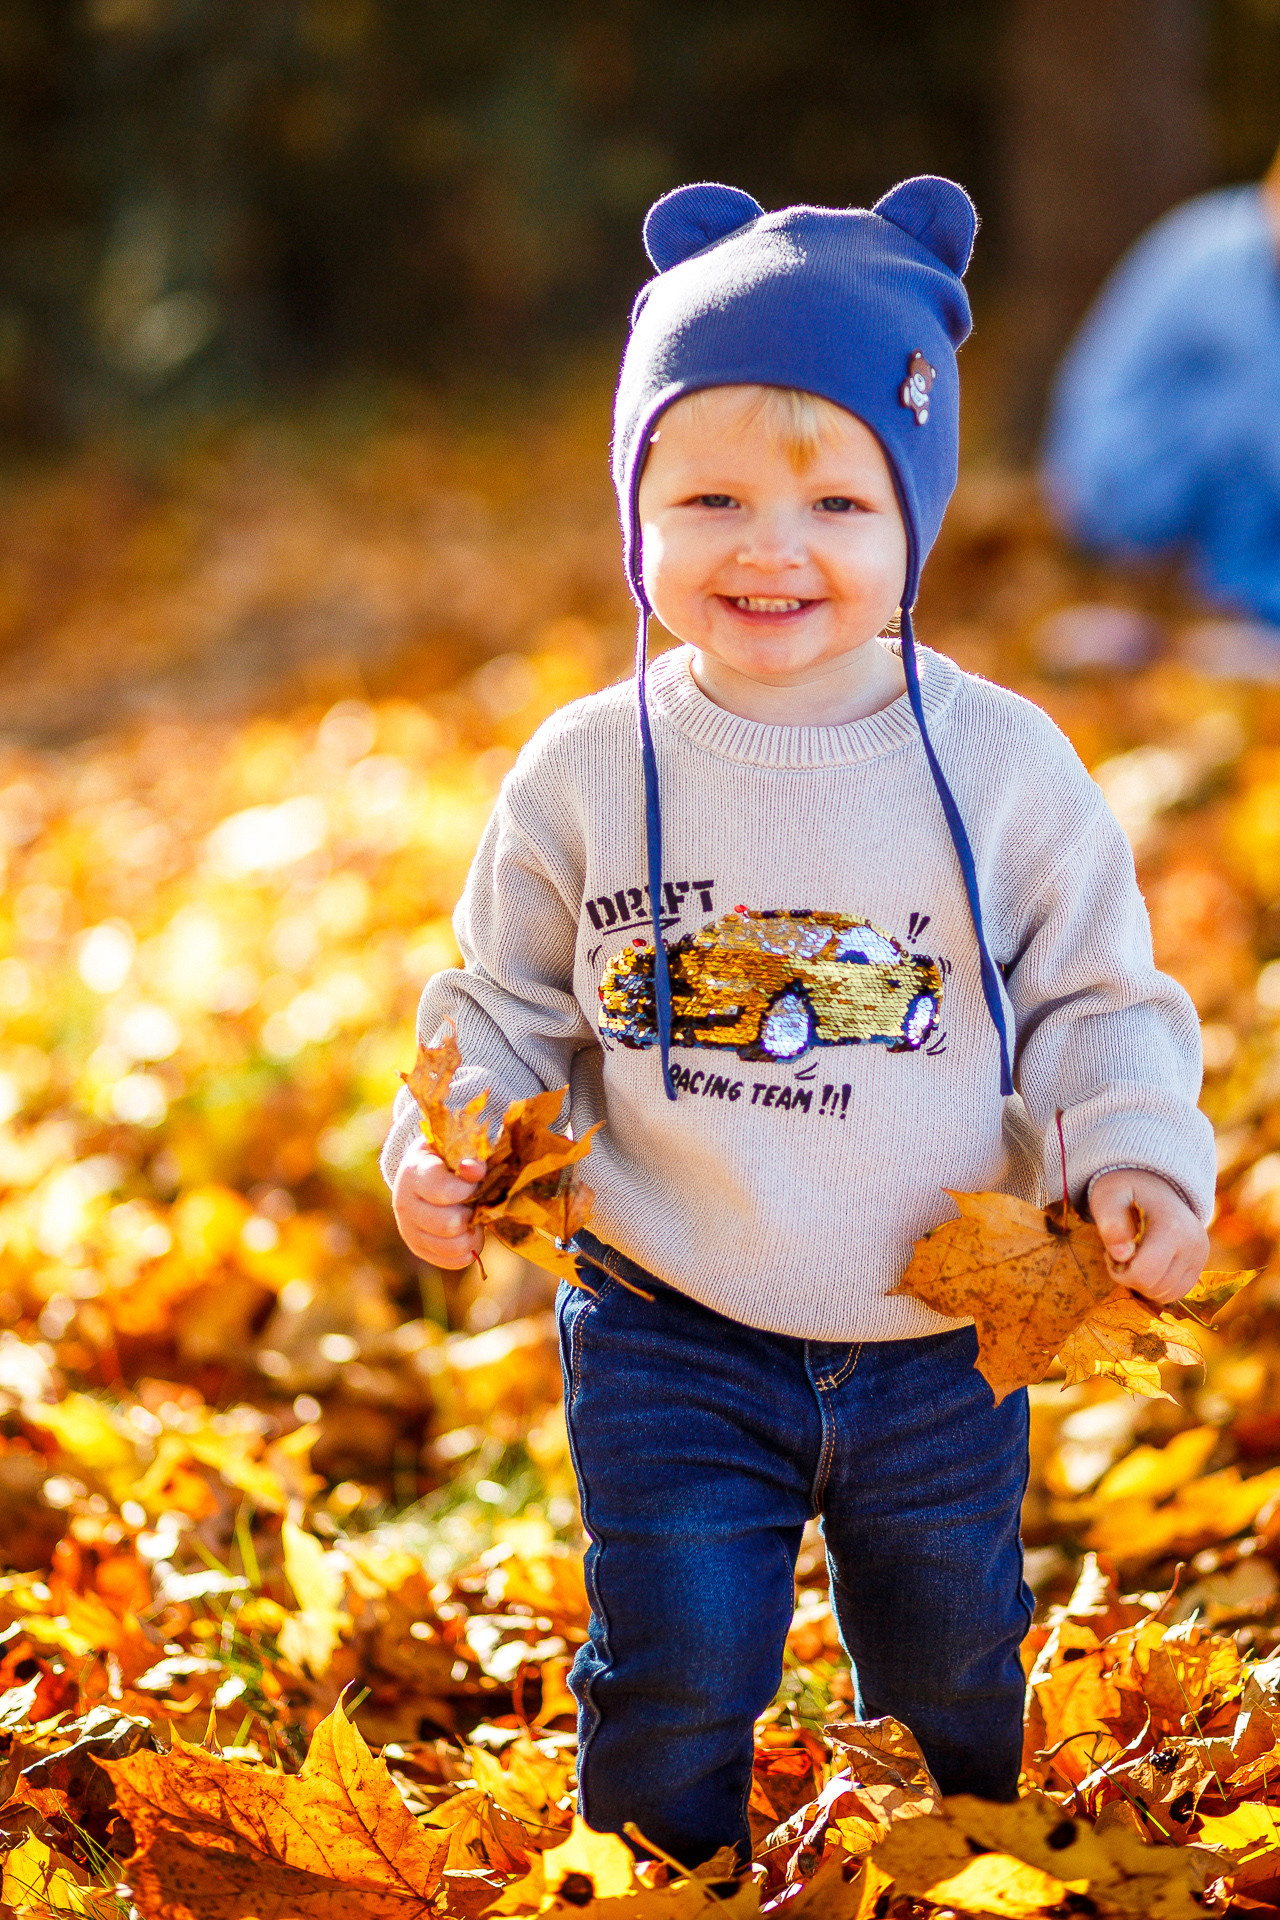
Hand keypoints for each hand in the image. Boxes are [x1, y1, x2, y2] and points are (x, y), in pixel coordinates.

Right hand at [392, 1138, 484, 1268]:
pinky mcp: (419, 1248)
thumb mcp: (456, 1146)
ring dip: (473, 1233)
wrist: (422, 1172)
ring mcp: (409, 1229)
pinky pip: (453, 1261)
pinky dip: (469, 1250)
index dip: (469, 1188)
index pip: (444, 1191)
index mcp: (414, 1172)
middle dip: (472, 1213)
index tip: (479, 1179)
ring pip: (454, 1246)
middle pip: (451, 1224)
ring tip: (475, 1217)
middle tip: (477, 1201)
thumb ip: (469, 1154)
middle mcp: (405, 1204)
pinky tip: (469, 1232)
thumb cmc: (447, 1156)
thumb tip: (476, 1170)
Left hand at [1088, 1168, 1208, 1305]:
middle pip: (1155, 1287)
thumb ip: (1111, 1222)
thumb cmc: (1125, 1191)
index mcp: (1172, 1228)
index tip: (1111, 1254)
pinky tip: (1147, 1265)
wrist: (1152, 1183)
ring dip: (1143, 1283)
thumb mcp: (1108, 1197)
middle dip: (1130, 1277)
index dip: (1119, 1272)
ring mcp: (1200, 1255)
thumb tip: (1121, 1256)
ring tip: (1134, 1257)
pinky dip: (1157, 1286)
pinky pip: (1177, 1293)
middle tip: (1121, 1253)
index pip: (1144, 1274)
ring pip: (1166, 1295)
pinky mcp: (1200, 1264)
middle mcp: (1193, 1244)